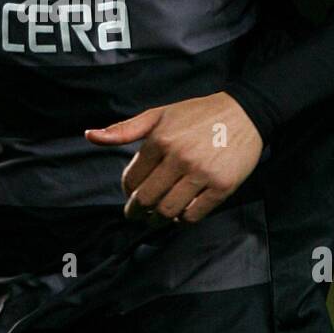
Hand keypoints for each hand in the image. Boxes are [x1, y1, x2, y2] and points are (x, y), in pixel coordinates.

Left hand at [84, 93, 263, 224]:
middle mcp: (179, 157)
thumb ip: (124, 129)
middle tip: (136, 215)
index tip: (131, 193)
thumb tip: (89, 136)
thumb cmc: (197, 114)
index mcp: (160, 140)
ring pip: (168, 210)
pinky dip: (182, 219)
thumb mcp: (159, 114)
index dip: (127, 191)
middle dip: (136, 211)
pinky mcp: (222, 186)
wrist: (244, 113)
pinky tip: (180, 213)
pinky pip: (194, 215)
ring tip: (156, 218)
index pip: (131, 179)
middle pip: (147, 199)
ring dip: (157, 219)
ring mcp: (202, 173)